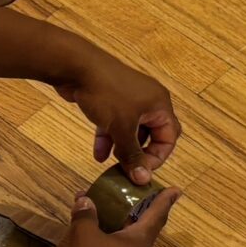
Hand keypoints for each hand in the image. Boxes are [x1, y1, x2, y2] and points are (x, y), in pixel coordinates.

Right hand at [50, 184, 182, 246]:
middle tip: (134, 209)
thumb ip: (86, 214)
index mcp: (138, 244)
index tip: (176, 191)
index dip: (164, 201)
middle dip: (140, 222)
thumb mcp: (81, 232)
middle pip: (146, 237)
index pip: (155, 217)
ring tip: (111, 229)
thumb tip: (85, 200)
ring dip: (124, 241)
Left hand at [58, 53, 180, 184]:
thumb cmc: (105, 93)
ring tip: (111, 165)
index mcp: (159, 104)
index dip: (157, 156)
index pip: (169, 137)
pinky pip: (116, 123)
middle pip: (151, 134)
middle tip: (127, 169)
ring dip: (122, 148)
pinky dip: (109, 138)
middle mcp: (148, 100)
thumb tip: (142, 180)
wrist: (75, 66)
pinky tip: (98, 153)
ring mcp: (129, 98)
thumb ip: (132, 154)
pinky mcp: (111, 99)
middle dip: (139, 153)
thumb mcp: (121, 128)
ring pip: (131, 130)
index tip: (140, 171)